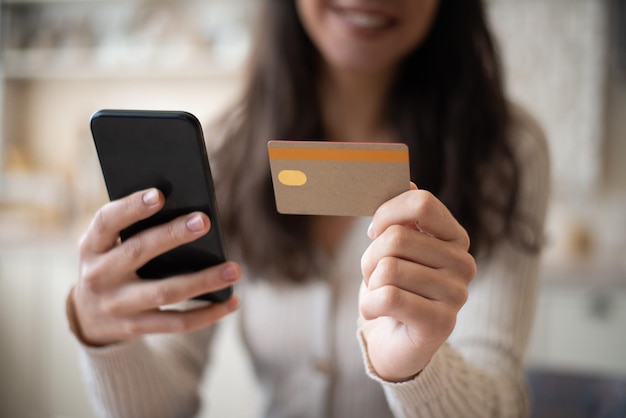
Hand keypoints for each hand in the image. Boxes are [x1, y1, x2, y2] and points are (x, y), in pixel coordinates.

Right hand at [72, 188, 240, 345]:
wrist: (88, 318)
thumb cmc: (111, 265)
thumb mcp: (107, 246)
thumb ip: (134, 228)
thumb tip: (187, 213)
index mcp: (92, 246)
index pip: (106, 222)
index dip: (131, 207)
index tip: (159, 194)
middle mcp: (99, 275)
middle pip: (139, 252)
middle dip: (172, 235)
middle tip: (204, 221)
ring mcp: (117, 305)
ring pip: (165, 292)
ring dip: (203, 280)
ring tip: (234, 268)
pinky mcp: (136, 327)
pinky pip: (177, 323)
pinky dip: (208, 313)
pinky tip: (231, 300)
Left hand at [359, 183, 475, 381]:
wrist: (396, 343)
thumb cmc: (394, 289)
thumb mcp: (395, 250)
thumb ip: (402, 217)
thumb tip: (407, 181)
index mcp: (455, 238)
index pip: (422, 203)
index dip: (387, 213)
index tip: (374, 231)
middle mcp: (464, 264)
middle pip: (397, 238)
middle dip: (371, 257)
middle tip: (375, 275)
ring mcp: (457, 294)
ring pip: (388, 268)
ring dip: (370, 283)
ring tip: (381, 295)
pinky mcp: (441, 322)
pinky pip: (388, 296)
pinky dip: (370, 305)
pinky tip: (379, 312)